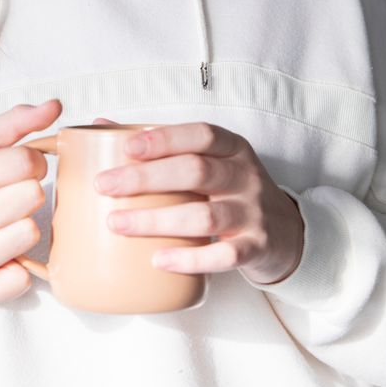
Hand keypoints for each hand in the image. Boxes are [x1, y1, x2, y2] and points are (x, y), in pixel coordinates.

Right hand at [0, 99, 61, 306]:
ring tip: (9, 225)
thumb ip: (16, 122)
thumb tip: (53, 106)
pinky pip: (21, 278)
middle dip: (31, 193)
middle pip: (30, 197)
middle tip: (17, 197)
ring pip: (29, 234)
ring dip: (28, 228)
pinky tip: (5, 257)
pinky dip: (21, 267)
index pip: (22, 160)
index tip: (27, 168)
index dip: (35, 161)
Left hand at [93, 121, 303, 284]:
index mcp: (233, 148)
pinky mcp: (256, 247)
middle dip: (146, 178)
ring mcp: (253, 213)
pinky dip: (189, 258)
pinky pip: (224, 255)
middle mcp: (246, 176)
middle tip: (104, 186)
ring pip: (205, 216)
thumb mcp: (208, 160)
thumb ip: (160, 145)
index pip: (202, 134)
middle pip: (197, 171)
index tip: (126, 148)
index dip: (165, 139)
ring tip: (117, 224)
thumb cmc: (230, 190)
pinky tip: (158, 260)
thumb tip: (100, 125)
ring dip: (157, 220)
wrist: (285, 232)